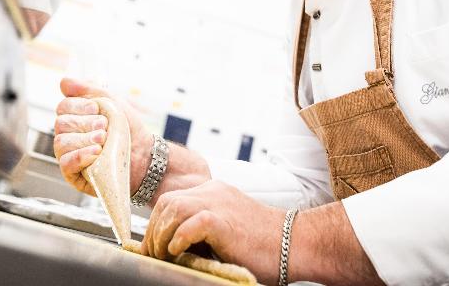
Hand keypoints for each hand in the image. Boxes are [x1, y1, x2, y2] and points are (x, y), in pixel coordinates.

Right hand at [54, 78, 151, 195]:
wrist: (143, 153)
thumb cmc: (127, 129)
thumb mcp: (112, 103)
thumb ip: (89, 89)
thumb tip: (64, 81)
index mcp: (76, 117)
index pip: (63, 107)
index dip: (78, 106)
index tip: (95, 108)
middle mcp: (69, 135)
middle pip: (61, 124)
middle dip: (85, 123)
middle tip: (104, 126)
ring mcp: (69, 154)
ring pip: (61, 143)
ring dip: (85, 139)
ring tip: (103, 140)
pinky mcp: (73, 173)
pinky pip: (65, 163)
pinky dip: (80, 155)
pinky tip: (95, 153)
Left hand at [142, 180, 282, 284]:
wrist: (295, 244)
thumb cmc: (264, 245)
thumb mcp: (226, 231)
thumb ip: (201, 232)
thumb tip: (172, 250)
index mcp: (214, 192)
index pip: (171, 199)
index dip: (156, 224)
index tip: (153, 247)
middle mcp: (214, 192)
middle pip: (167, 202)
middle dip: (153, 230)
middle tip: (153, 255)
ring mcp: (219, 203)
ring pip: (173, 208)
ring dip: (162, 235)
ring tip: (164, 256)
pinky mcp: (224, 220)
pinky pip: (191, 223)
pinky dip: (179, 238)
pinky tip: (178, 252)